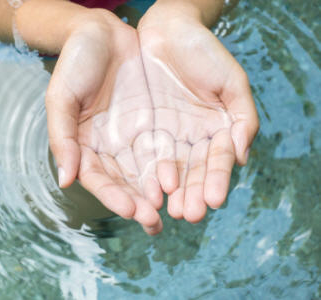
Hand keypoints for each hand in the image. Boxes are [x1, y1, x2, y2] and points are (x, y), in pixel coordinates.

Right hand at [46, 10, 162, 233]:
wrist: (102, 32)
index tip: (132, 210)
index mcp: (85, 146)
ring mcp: (133, 136)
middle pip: (125, 182)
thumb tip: (64, 180)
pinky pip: (167, 147)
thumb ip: (62, 138)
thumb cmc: (75, 62)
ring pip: (148, 170)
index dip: (114, 196)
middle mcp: (110, 147)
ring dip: (162, 193)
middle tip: (155, 223)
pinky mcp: (154, 123)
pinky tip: (185, 181)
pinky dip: (176, 166)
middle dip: (141, 204)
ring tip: (176, 212)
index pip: (99, 179)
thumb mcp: (62, 98)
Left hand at [137, 4, 258, 222]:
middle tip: (188, 214)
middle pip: (192, 172)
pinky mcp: (142, 130)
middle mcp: (191, 139)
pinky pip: (143, 155)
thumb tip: (242, 158)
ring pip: (168, 169)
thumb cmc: (203, 51)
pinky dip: (145, 173)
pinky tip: (147, 190)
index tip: (213, 200)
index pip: (217, 162)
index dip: (216, 180)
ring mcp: (166, 136)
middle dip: (191, 194)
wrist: (166, 29)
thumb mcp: (231, 80)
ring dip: (168, 192)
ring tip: (166, 211)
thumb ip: (242, 118)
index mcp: (216, 130)